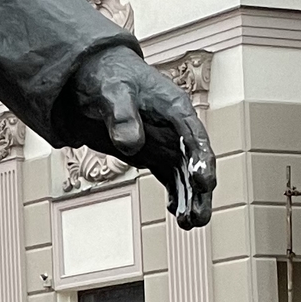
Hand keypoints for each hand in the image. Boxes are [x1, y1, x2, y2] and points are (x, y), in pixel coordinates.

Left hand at [67, 49, 214, 227]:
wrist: (95, 77)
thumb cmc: (106, 78)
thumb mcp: (110, 91)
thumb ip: (121, 115)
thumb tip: (131, 144)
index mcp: (174, 107)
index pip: (193, 135)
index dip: (201, 159)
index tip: (205, 182)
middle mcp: (177, 127)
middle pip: (195, 161)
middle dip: (200, 191)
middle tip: (198, 218)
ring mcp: (167, 142)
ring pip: (186, 174)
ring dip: (190, 199)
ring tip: (190, 224)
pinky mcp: (154, 154)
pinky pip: (171, 178)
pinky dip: (176, 196)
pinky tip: (177, 215)